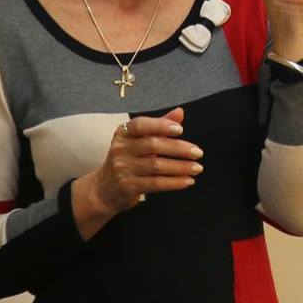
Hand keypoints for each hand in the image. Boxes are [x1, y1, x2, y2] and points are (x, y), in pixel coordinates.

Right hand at [72, 108, 202, 234]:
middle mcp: (120, 149)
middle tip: (198, 152)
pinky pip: (156, 183)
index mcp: (123, 134)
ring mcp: (123, 169)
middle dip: (178, 149)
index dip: (160, 125)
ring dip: (181, 167)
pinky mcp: (128, 186)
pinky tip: (188, 180)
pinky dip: (174, 182)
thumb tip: (180, 113)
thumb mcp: (138, 141)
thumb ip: (159, 126)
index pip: (141, 125)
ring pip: (157, 166)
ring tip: (197, 168)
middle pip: (153, 145)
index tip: (180, 129)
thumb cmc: (127, 161)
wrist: (104, 190)